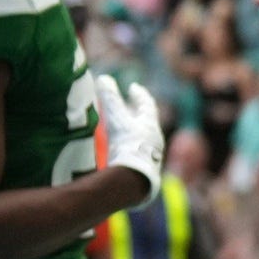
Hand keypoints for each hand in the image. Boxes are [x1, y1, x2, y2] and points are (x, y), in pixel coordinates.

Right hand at [92, 75, 165, 200]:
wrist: (134, 180)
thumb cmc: (127, 145)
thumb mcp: (117, 119)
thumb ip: (110, 99)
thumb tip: (103, 78)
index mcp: (150, 125)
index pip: (147, 105)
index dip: (139, 95)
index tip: (134, 88)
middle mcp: (155, 140)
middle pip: (147, 122)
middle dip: (138, 113)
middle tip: (130, 105)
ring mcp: (151, 156)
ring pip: (144, 138)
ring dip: (135, 130)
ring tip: (125, 127)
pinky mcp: (144, 170)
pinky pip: (139, 153)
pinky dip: (131, 146)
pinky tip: (124, 151)